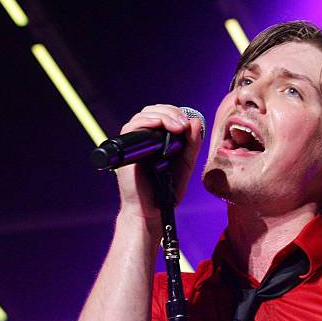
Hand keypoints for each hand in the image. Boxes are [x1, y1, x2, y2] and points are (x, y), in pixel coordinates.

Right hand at [115, 104, 203, 220]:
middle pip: (154, 110)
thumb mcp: (186, 163)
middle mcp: (145, 138)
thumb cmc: (167, 189)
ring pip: (144, 114)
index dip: (176, 113)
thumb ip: (192, 144)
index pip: (165, 114)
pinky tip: (159, 125)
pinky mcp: (126, 149)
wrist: (152, 210)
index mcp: (158, 139)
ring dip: (163, 115)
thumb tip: (195, 121)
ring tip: (177, 126)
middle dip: (171, 112)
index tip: (188, 124)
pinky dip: (146, 121)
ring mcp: (134, 143)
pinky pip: (132, 127)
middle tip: (183, 125)